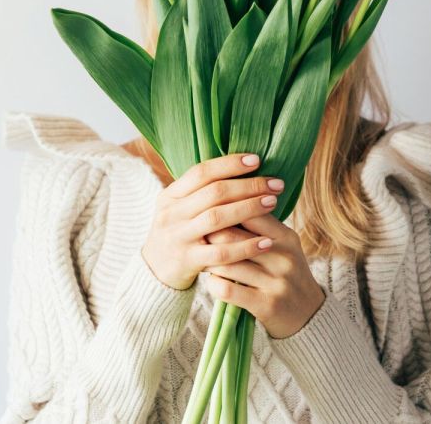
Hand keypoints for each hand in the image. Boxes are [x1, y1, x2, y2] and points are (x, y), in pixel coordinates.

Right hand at [141, 153, 286, 290]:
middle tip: (276, 184)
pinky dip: (245, 246)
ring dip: (249, 208)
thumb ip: (202, 191)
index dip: (230, 164)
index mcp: (170, 195)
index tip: (257, 160)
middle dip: (248, 186)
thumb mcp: (180, 208)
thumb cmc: (179, 233)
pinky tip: (266, 242)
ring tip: (273, 202)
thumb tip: (244, 168)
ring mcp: (178, 237)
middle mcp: (172, 213)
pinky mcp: (187, 261)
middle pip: (213, 193)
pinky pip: (221, 253)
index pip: (201, 172)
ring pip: (217, 218)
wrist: (154, 271)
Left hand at [203, 215, 326, 338]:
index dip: (225, 210)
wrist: (310, 315)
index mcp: (287, 237)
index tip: (209, 213)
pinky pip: (227, 290)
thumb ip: (261, 227)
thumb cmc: (288, 274)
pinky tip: (213, 282)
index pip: (250, 212)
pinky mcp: (267, 305)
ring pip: (227, 264)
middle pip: (233, 236)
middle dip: (210, 235)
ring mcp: (276, 282)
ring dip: (209, 261)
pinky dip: (213, 284)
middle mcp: (283, 257)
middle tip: (198, 236)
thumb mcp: (284, 246)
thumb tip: (225, 202)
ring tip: (203, 258)